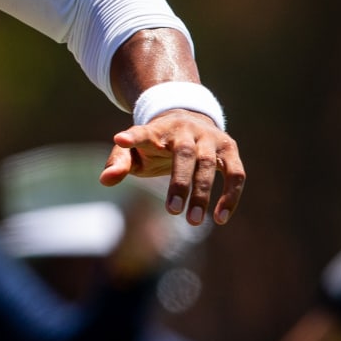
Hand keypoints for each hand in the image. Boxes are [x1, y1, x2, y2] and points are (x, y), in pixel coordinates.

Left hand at [100, 108, 244, 227]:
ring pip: (209, 164)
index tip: (119, 140)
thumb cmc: (155, 143)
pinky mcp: (229, 149)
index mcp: (157, 129)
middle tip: (172, 211)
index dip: (132, 136)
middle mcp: (185, 129)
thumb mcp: (135, 150)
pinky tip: (220, 218)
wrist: (187, 119)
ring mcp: (209, 137)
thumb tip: (104, 180)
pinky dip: (230, 196)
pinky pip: (235, 174)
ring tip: (193, 221)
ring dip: (203, 193)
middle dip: (179, 183)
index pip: (143, 131)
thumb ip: (119, 162)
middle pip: (185, 153)